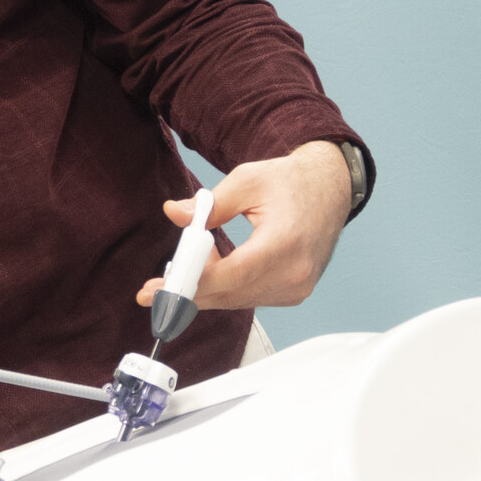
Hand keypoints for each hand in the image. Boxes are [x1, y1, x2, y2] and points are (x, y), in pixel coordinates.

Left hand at [137, 140, 351, 309]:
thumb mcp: (245, 181)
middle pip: (231, 293)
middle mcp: (295, 272)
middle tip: (152, 290)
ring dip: (206, 287)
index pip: (233, 274)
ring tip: (188, 260)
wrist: (328, 189)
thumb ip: (208, 204)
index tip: (160, 289)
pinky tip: (213, 266)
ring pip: (237, 299)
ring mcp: (297, 287)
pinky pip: (249, 298)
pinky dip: (225, 287)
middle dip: (188, 291)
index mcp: (285, 242)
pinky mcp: (294, 293)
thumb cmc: (288, 182)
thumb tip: (173, 212)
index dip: (193, 282)